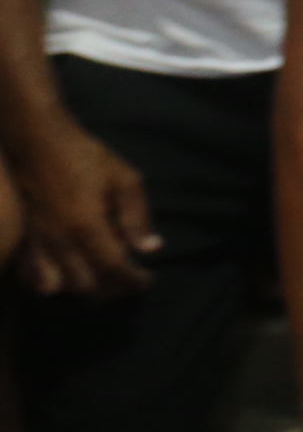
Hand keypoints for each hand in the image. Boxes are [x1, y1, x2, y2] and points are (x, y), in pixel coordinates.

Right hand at [13, 119, 157, 296]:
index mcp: (86, 225)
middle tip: (128, 280)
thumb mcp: (123, 179)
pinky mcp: (21, 240)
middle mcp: (58, 241)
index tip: (148, 280)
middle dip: (111, 288)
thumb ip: (137, 217)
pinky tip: (67, 275)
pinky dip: (51, 283)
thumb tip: (151, 249)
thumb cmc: (85, 156)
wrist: (37, 142)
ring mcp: (35, 243)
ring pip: (59, 286)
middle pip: (85, 285)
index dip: (132, 280)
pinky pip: (31, 276)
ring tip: (103, 279)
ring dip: (84, 288)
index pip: (112, 268)